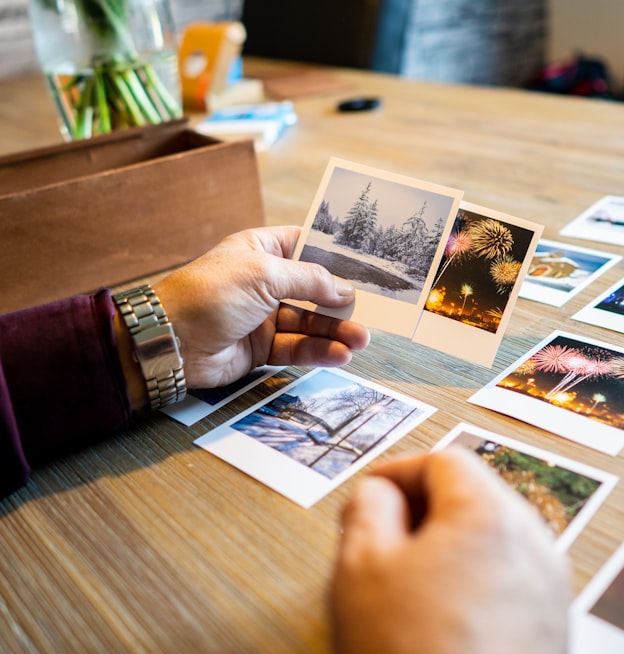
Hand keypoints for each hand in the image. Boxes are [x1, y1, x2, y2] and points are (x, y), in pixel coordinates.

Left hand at [152, 226, 369, 389]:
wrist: (168, 342)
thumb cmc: (207, 295)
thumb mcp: (264, 275)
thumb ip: (309, 281)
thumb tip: (344, 288)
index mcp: (261, 251)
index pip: (307, 247)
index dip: (336, 256)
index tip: (368, 265)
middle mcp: (265, 282)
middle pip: (314, 290)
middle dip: (343, 301)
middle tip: (373, 309)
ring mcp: (264, 316)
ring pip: (310, 323)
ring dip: (336, 331)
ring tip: (362, 339)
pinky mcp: (262, 347)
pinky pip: (297, 348)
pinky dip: (319, 351)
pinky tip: (340, 355)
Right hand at [332, 448, 571, 653]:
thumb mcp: (361, 571)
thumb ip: (366, 511)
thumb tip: (378, 493)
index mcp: (491, 515)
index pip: (445, 460)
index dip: (397, 471)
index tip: (370, 494)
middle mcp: (534, 544)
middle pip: (476, 497)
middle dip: (424, 510)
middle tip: (381, 539)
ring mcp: (550, 589)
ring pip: (494, 542)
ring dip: (449, 549)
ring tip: (407, 589)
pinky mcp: (553, 629)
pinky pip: (509, 584)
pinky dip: (474, 585)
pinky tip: (441, 623)